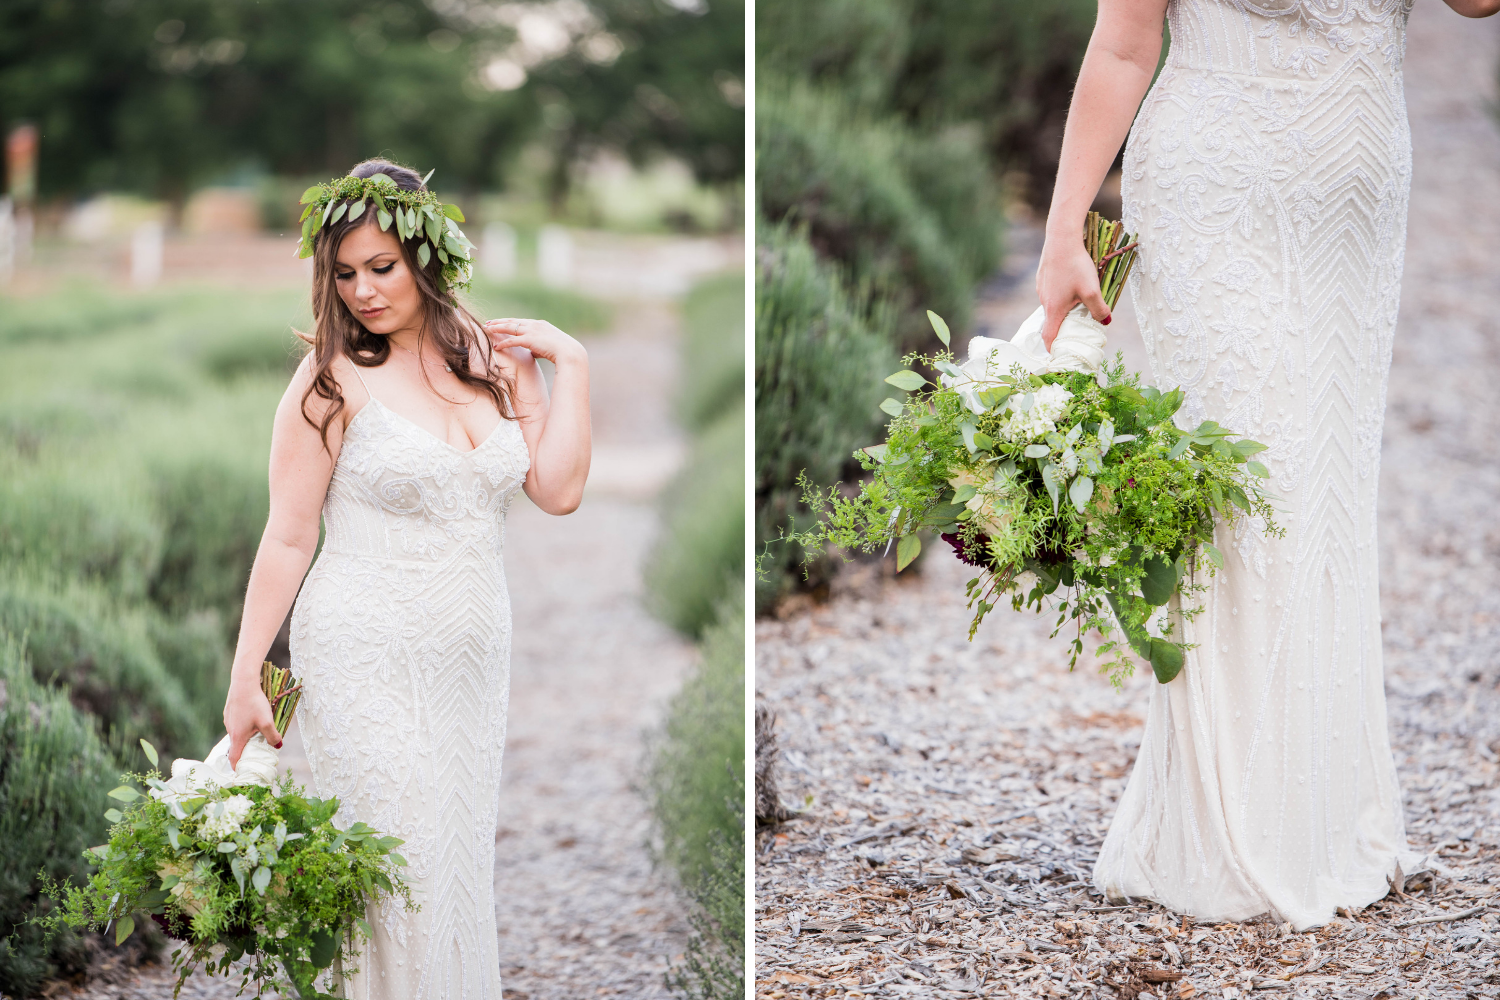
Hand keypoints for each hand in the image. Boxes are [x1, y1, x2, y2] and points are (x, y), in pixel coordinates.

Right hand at [223, 678, 281, 768]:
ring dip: (245, 737)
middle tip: (256, 753)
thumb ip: (272, 736)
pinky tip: (252, 718)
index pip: (234, 758)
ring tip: (258, 734)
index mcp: (238, 736)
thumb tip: (277, 746)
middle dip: (245, 751)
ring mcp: (228, 720)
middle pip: (237, 746)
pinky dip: (243, 726)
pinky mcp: (229, 712)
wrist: (243, 683)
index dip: (237, 767)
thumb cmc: (254, 703)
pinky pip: (236, 723)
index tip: (241, 772)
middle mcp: (230, 730)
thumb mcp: (267, 721)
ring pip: (237, 733)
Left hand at [482, 318, 585, 367]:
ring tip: (486, 330)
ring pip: (509, 327)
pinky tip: (496, 346)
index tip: (500, 322)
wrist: (569, 352)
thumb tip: (532, 351)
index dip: (509, 322)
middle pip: (512, 321)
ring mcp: (532, 331)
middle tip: (488, 322)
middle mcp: (534, 325)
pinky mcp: (529, 340)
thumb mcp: (549, 346)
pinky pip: (512, 341)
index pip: (520, 321)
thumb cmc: (562, 351)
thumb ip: (538, 347)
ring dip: (497, 328)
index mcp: (540, 324)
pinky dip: (503, 343)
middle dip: (499, 322)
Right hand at [1035, 232, 1111, 350]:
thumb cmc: (1075, 266)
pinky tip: (1072, 282)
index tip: (1057, 355)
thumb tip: (1105, 322)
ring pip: (1053, 304)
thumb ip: (1099, 309)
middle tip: (1078, 326)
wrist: (1061, 238)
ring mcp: (1042, 288)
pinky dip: (1060, 293)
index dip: (1053, 348)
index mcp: (1054, 308)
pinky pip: (1051, 291)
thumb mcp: (1092, 290)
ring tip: (1079, 301)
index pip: (1049, 336)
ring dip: (1064, 307)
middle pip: (1052, 320)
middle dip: (1063, 326)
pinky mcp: (1043, 276)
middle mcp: (1044, 300)